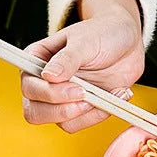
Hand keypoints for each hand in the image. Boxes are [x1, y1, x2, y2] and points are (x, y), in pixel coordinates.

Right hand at [20, 0, 144, 132]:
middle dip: (63, 110)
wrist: (128, 42)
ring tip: (109, 93)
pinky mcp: (82, 109)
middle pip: (35, 112)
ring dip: (88, 113)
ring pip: (61, 122)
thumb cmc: (102, 33)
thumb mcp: (85, 41)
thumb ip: (67, 59)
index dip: (48, 94)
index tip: (76, 88)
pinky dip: (101, 114)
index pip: (28, 87)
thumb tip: (48, 76)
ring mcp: (63, 99)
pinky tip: (116, 95)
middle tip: (89, 96)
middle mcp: (44, 83)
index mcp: (36, 61)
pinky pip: (83, 123)